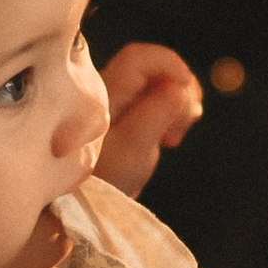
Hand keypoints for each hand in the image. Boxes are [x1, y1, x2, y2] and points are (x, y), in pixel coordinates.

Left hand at [93, 41, 204, 196]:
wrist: (79, 210)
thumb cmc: (103, 179)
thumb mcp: (132, 150)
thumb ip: (155, 114)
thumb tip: (179, 87)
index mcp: (106, 93)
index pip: (139, 58)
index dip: (170, 65)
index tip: (188, 93)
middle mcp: (109, 93)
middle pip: (153, 70)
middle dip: (178, 91)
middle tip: (180, 129)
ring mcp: (118, 107)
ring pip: (157, 87)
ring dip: (177, 105)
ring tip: (174, 137)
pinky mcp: (126, 122)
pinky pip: (154, 105)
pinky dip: (170, 116)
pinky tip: (170, 139)